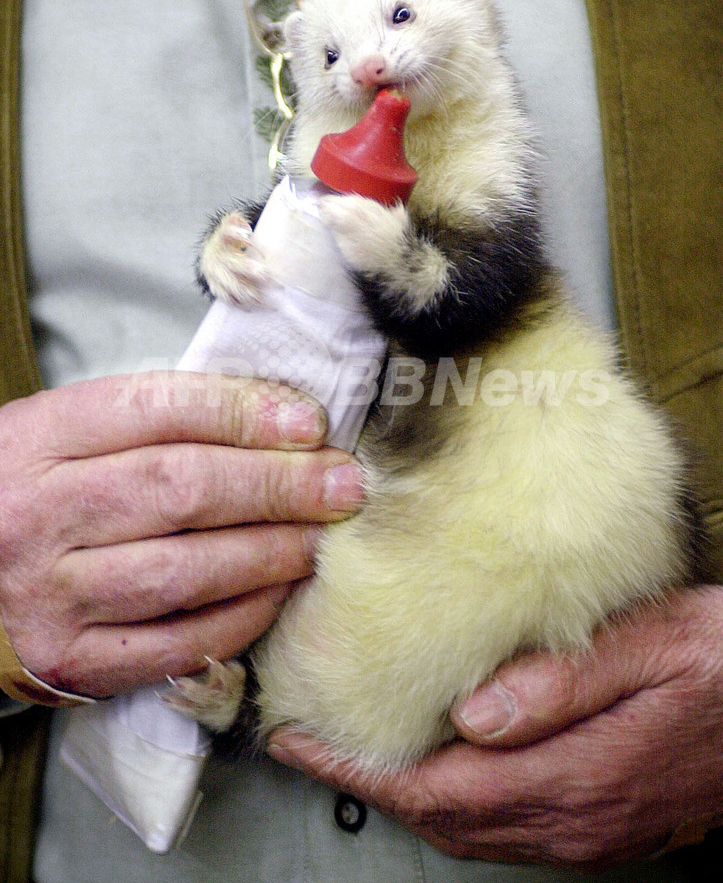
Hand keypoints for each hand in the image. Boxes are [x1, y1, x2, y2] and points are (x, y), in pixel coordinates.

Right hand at [0, 371, 362, 697]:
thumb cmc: (26, 492)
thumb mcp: (63, 435)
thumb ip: (150, 423)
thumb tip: (274, 420)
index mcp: (40, 439)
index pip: (156, 410)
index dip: (243, 412)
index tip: (308, 421)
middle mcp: (42, 515)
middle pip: (181, 489)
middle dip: (279, 484)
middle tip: (343, 483)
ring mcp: (52, 595)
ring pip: (185, 570)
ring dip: (272, 552)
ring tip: (323, 537)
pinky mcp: (71, 661)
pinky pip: (176, 643)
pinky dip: (242, 616)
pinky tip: (281, 591)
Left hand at [268, 585, 722, 869]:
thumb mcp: (656, 646)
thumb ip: (566, 683)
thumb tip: (472, 714)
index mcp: (579, 775)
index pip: (438, 787)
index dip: (358, 768)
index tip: (300, 740)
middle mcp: (575, 819)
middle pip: (441, 818)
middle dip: (364, 782)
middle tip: (308, 738)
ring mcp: (588, 832)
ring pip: (468, 829)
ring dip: (404, 794)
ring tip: (354, 747)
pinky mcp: (599, 824)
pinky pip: (502, 826)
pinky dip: (451, 801)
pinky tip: (438, 764)